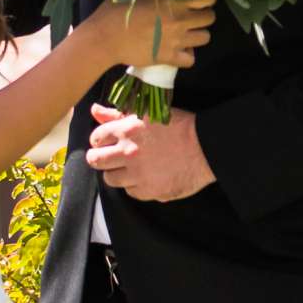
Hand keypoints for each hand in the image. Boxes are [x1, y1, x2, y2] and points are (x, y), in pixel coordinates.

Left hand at [85, 103, 215, 200]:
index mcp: (126, 130)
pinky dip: (135, 186)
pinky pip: (131, 192)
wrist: (206, 148)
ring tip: (130, 168)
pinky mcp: (149, 191)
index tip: (107, 142)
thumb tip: (95, 110)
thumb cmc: (179, 126)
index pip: (96, 138)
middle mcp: (128, 153)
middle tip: (110, 157)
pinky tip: (146, 176)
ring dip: (117, 173)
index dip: (100, 140)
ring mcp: (138, 174)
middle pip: (95, 160)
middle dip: (99, 158)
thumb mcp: (148, 113)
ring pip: (110, 179)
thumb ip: (117, 113)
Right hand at [86, 0, 214, 72]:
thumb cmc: (116, 10)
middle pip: (210, 18)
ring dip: (198, 34)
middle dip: (204, 15)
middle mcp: (180, 20)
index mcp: (174, 1)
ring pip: (205, 38)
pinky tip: (179, 50)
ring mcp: (176, 40)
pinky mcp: (169, 57)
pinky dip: (188, 55)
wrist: (104, 38)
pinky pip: (191, 60)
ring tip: (188, 33)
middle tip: (193, 16)